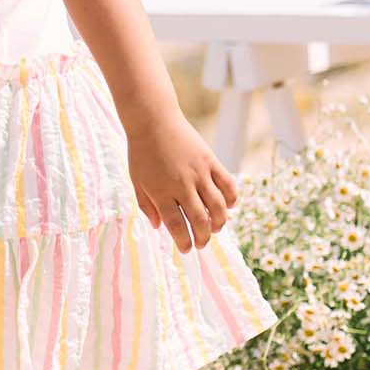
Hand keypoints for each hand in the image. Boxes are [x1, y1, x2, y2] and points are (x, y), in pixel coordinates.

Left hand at [125, 110, 236, 253]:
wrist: (153, 120)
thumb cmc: (141, 152)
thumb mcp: (137, 181)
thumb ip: (147, 206)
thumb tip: (158, 227)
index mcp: (161, 192)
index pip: (177, 226)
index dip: (184, 242)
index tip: (187, 249)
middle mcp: (182, 185)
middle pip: (199, 220)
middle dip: (203, 237)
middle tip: (202, 243)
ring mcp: (199, 172)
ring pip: (217, 206)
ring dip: (220, 222)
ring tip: (216, 228)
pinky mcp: (210, 160)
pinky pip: (228, 184)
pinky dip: (231, 199)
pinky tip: (228, 206)